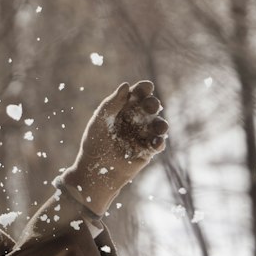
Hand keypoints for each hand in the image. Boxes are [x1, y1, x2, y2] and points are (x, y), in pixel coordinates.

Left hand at [61, 79, 167, 216]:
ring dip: (161, 124)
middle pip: (151, 107)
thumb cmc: (95, 142)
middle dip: (153, 104)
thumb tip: (126, 85)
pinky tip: (156, 142)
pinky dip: (159, 142)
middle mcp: (137, 119)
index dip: (143, 89)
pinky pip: (158, 144)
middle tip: (150, 106)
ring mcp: (144, 134)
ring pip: (158, 125)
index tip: (146, 87)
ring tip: (160, 126)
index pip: (137, 94)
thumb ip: (112, 103)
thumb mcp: (101, 120)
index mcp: (125, 108)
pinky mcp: (148, 150)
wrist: (95, 170)